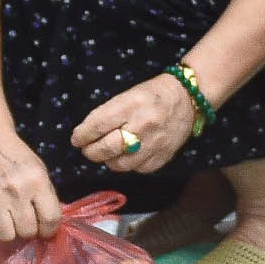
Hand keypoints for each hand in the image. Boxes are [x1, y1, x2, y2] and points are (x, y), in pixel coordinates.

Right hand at [0, 131, 62, 239]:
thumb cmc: (18, 159)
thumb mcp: (40, 172)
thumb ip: (46, 198)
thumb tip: (51, 225)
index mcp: (37, 181)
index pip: (50, 219)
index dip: (50, 230)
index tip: (46, 230)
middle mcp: (16, 190)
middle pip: (28, 231)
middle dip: (30, 231)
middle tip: (28, 223)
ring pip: (7, 236)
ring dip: (12, 232)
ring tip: (12, 221)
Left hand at [73, 75, 194, 174]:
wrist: (188, 99)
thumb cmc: (151, 94)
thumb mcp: (127, 95)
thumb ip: (107, 114)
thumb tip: (85, 135)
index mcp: (131, 104)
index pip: (98, 125)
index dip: (83, 135)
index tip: (76, 139)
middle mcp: (143, 125)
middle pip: (107, 148)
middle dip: (91, 152)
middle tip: (87, 149)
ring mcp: (155, 143)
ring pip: (120, 164)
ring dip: (108, 160)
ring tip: (107, 153)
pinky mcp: (163, 157)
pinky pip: (137, 169)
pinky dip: (128, 164)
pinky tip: (127, 156)